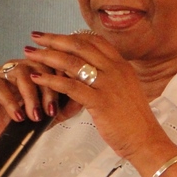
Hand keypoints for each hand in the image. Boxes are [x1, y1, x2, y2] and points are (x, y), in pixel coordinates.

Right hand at [0, 57, 70, 147]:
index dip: (63, 76)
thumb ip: (64, 106)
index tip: (72, 94)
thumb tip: (82, 100)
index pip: (52, 63)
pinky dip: (12, 103)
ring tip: (35, 116)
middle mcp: (19, 66)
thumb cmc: (20, 123)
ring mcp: (1, 72)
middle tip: (52, 111)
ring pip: (20, 74)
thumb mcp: (47, 115)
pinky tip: (19, 117)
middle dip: (48, 89)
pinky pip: (1, 87)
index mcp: (35, 69)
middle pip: (39, 67)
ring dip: (31, 96)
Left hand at [23, 31, 166, 159]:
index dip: (72, 36)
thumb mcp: (124, 90)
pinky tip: (37, 78)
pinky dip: (51, 80)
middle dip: (55, 39)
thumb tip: (88, 72)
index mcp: (121, 65)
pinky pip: (70, 86)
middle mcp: (116, 69)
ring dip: (48, 56)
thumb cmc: (133, 120)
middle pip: (80, 46)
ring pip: (72, 63)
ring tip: (30, 54)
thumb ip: (108, 77)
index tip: (54, 36)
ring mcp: (108, 84)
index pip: (94, 41)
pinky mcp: (100, 101)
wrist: (146, 140)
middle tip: (35, 36)